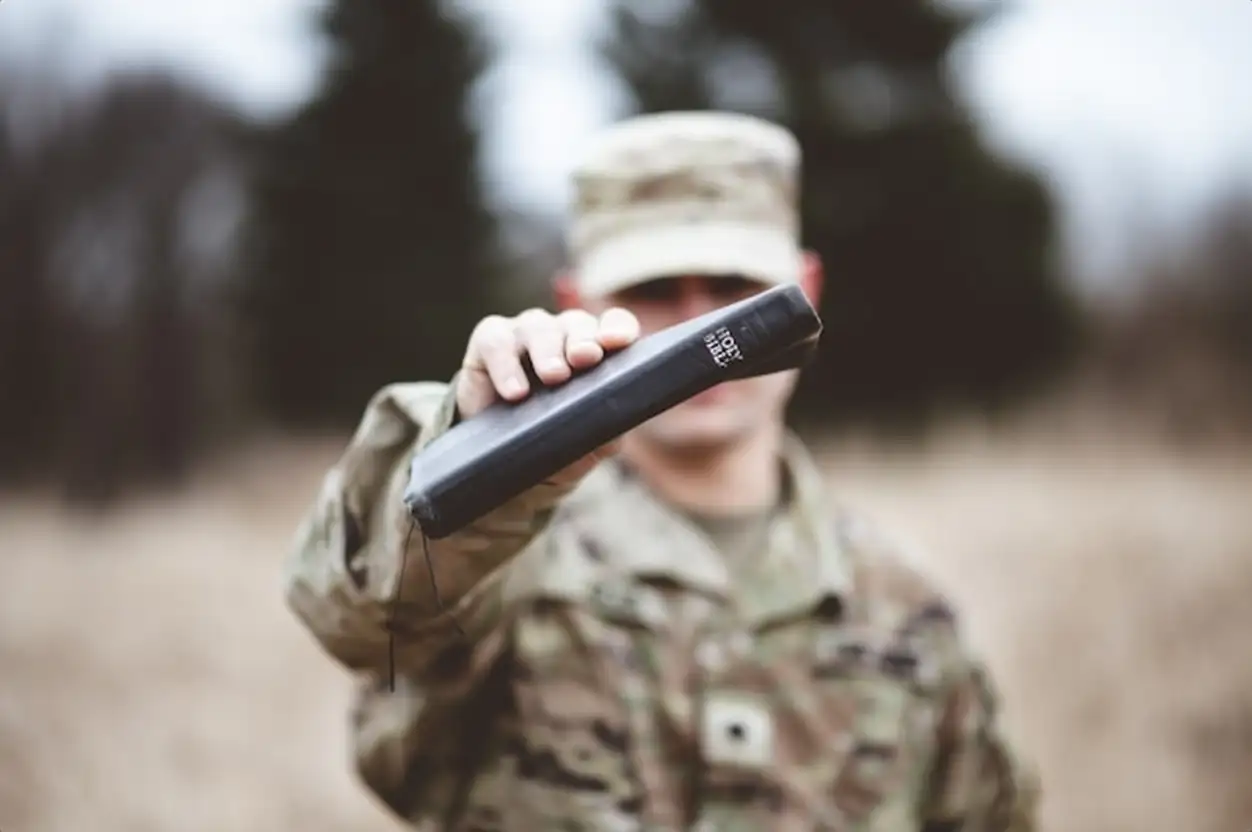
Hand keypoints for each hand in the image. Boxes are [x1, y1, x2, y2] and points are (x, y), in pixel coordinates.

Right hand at [455, 307, 640, 479]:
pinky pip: (495, 340)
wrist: (508, 468)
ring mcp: (525, 335)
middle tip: (584, 359)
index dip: (617, 328)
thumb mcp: (591, 443)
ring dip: (548, 349)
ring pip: (538, 326)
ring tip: (553, 377)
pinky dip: (505, 363)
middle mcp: (563, 335)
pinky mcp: (489, 341)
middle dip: (582, 339)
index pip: (615, 325)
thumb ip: (607, 425)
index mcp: (596, 350)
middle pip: (577, 323)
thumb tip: (614, 416)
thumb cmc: (557, 446)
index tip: (616, 343)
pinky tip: (515, 392)